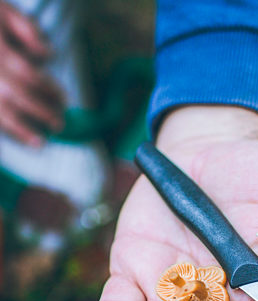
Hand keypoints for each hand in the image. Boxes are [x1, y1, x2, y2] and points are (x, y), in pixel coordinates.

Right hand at [0, 1, 63, 144]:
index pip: (30, 75)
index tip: (64, 100)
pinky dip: (4, 131)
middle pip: (18, 97)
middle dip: (42, 113)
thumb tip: (47, 56)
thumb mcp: (4, 12)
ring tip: (39, 143)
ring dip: (21, 130)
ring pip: (1, 113)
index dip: (50, 90)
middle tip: (59, 124)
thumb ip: (27, 31)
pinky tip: (14, 139)